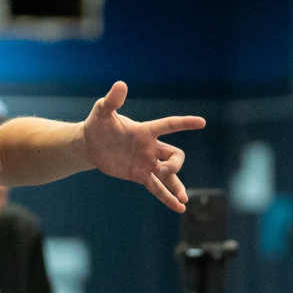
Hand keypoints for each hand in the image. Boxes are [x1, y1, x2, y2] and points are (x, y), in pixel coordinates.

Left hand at [83, 82, 205, 210]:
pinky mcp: (140, 175)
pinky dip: (167, 198)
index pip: (169, 125)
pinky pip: (158, 188)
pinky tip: (179, 208)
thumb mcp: (102, 111)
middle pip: (175, 155)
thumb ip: (112, 100)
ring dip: (177, 186)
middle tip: (163, 169)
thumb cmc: (98, 125)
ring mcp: (147, 163)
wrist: (90, 144)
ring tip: (183, 200)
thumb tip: (120, 85)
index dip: (184, 123)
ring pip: (170, 175)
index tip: (201, 123)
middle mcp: (151, 147)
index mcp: (145, 131)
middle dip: (175, 164)